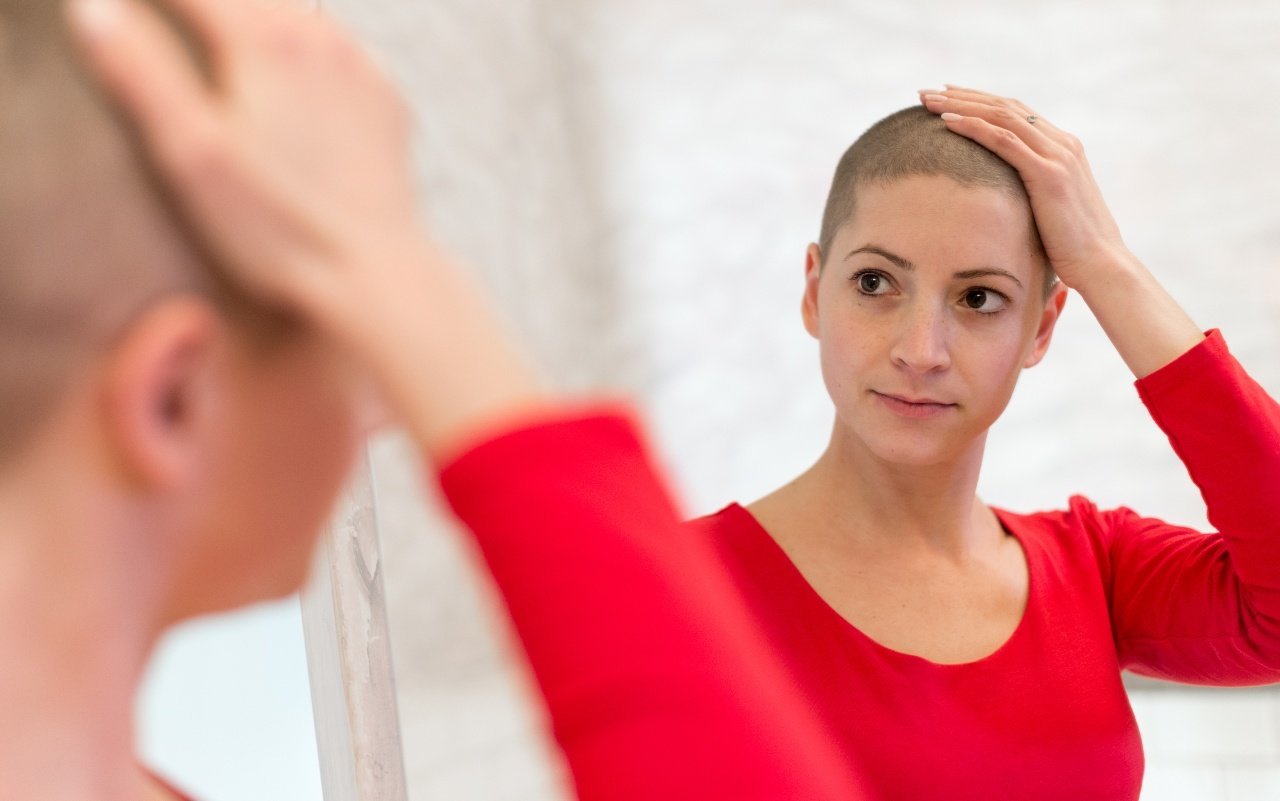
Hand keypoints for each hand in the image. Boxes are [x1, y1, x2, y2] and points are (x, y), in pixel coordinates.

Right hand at [66, 0, 425, 326]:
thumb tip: (95, 8)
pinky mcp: (387, 103)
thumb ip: (140, 73)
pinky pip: (340, 48)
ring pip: (298, 10)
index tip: (120, 10)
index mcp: (265, 42)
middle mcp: (321, 40)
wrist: (374, 275)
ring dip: (257, 10)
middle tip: (179, 19)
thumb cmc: (278, 228)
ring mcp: (361, 69)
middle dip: (207, 3)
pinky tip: (292, 65)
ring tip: (223, 29)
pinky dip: (306, 42)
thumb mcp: (191, 155)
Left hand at [917, 85, 1128, 290]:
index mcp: (1062, 148)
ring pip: (1002, 116)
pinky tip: (947, 122)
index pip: (1015, 112)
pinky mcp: (1049, 174)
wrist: (1100, 264)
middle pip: (1005, 106)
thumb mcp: (1047, 209)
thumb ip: (1029, 191)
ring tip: (927, 101)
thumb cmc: (1070, 247)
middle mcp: (1062, 144)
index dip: (978, 102)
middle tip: (926, 93)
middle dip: (963, 96)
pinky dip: (974, 127)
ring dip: (961, 106)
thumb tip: (999, 197)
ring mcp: (1058, 156)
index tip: (946, 98)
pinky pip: (1005, 140)